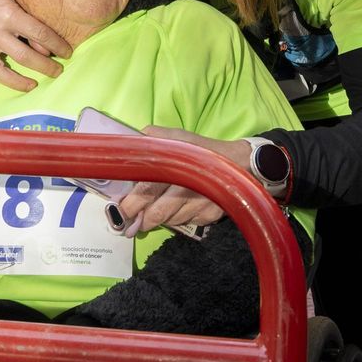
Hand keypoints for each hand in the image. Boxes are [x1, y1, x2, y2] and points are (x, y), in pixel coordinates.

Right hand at [0, 0, 72, 105]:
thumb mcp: (17, 3)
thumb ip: (31, 23)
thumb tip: (46, 48)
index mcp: (10, 16)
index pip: (39, 33)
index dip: (57, 44)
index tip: (68, 53)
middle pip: (24, 56)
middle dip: (44, 66)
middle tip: (58, 72)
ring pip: (1, 72)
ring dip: (18, 82)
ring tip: (33, 86)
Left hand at [113, 127, 251, 230]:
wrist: (241, 164)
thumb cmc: (204, 150)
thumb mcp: (182, 137)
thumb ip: (158, 137)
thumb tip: (137, 137)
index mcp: (178, 166)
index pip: (149, 187)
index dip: (133, 201)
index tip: (121, 209)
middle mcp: (189, 188)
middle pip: (158, 211)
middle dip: (141, 219)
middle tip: (129, 223)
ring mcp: (201, 205)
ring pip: (171, 221)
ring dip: (157, 220)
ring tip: (147, 218)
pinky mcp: (210, 217)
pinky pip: (186, 223)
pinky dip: (177, 220)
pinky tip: (175, 212)